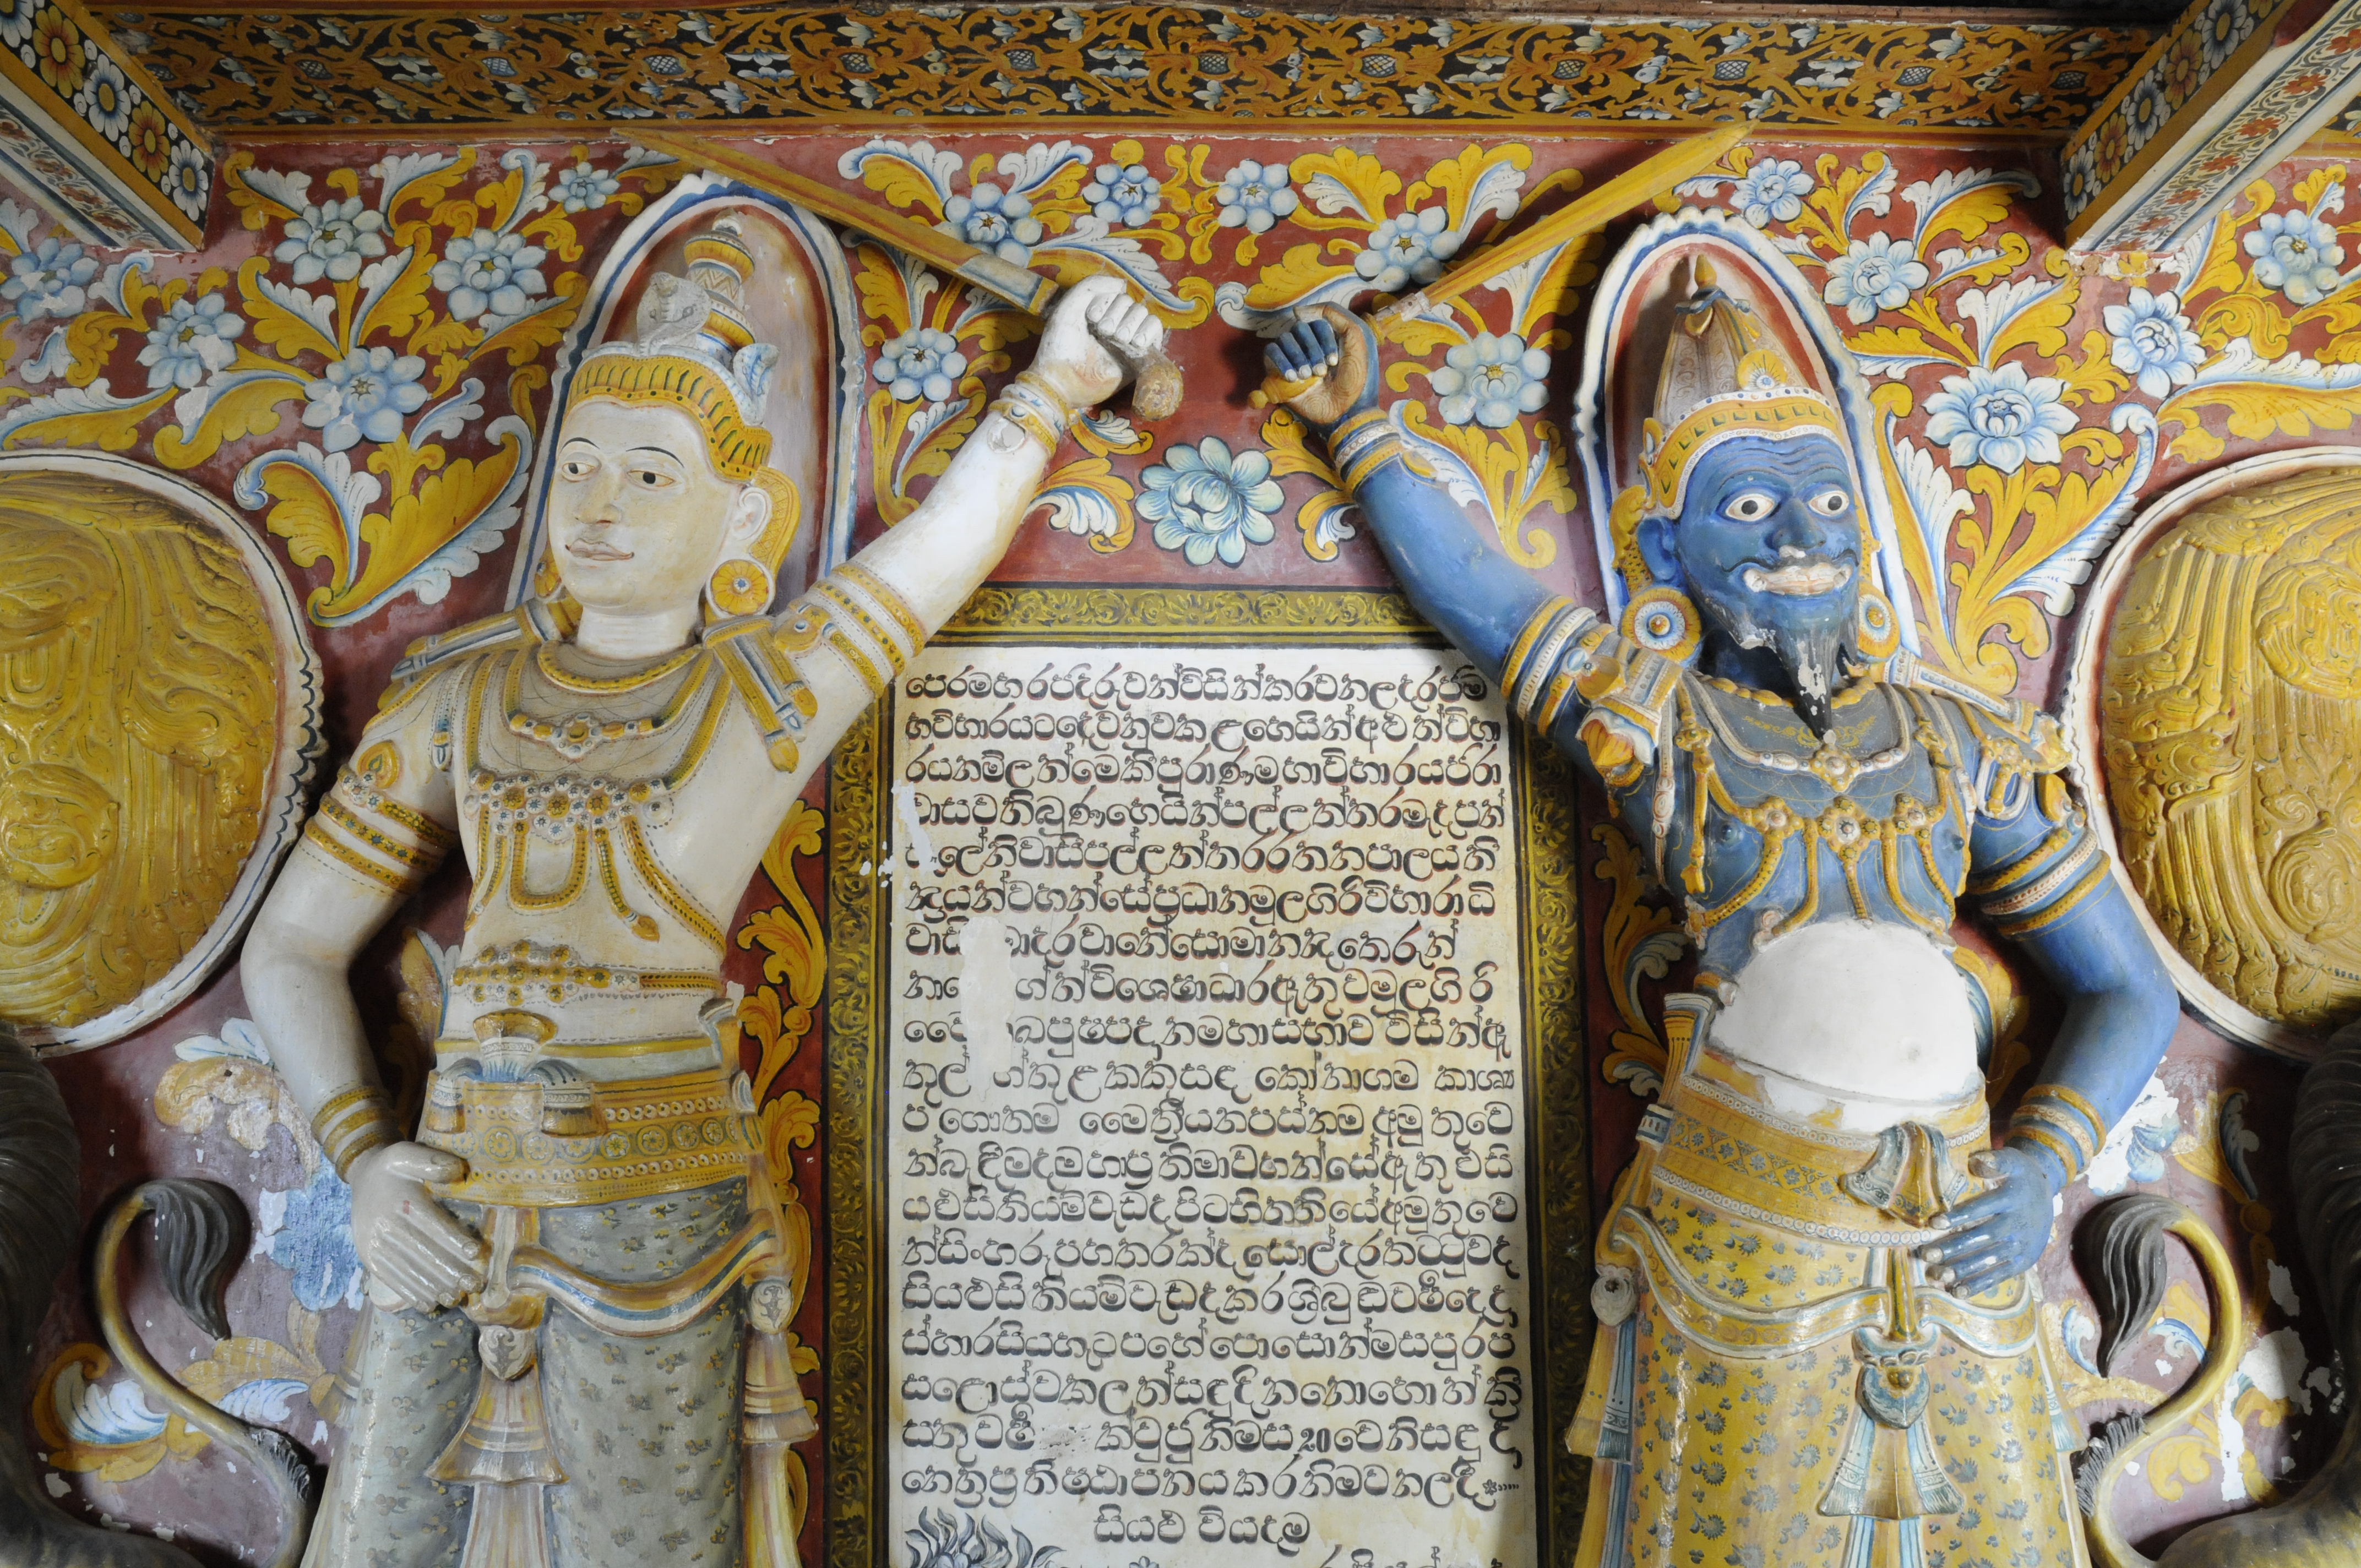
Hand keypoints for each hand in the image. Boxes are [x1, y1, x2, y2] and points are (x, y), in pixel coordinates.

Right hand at [348, 1142, 486, 1311]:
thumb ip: (432, 1161)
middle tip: (474, 1285)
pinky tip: (429, 1304)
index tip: (475, 1253)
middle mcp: (385, 1225)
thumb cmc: (395, 1166)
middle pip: (421, 1252)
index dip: (454, 1239)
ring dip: (433, 1287)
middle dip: (449, 1271)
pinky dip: (410, 1293)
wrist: (362, 1175)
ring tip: (455, 1298)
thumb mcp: (409, 1153)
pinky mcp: (368, 1256)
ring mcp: (373, 1244)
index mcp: (400, 1201)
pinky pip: (390, 1278)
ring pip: (407, 1270)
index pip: (431, 1224)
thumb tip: (457, 1171)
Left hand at [1030, 276, 1165, 411]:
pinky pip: (1156, 331)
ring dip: (1131, 323)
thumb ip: (1092, 285)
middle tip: (1103, 332)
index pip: (1116, 292)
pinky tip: (1134, 343)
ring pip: (1144, 314)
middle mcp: (1115, 325)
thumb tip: (1122, 284)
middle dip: (1118, 313)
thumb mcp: (1069, 306)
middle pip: (1131, 303)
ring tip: (1117, 339)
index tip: (1090, 318)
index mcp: (1099, 313)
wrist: (1062, 379)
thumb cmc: (1061, 345)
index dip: (1106, 301)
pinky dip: (1148, 331)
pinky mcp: (1139, 358)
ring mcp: (1127, 342)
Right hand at [1263, 305, 1377, 429]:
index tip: (1334, 360)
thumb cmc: (1355, 380)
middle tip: (1321, 371)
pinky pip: (1270, 352)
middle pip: (1299, 328)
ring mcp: (1295, 358)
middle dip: (1311, 349)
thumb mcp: (1357, 340)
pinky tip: (1292, 377)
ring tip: (1308, 375)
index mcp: (1328, 336)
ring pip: (1284, 339)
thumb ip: (1337, 315)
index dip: (1324, 337)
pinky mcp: (1280, 371)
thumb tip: (1298, 311)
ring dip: (1297, 356)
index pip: (1316, 321)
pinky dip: (1280, 361)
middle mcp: (1310, 345)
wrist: (1345, 412)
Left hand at [1914, 1143, 2063, 1297]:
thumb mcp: (2013, 1161)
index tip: (1934, 1223)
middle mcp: (2017, 1225)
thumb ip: (1996, 1160)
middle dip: (1954, 1248)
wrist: (2047, 1193)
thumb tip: (1977, 1160)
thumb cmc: (2020, 1176)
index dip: (1959, 1217)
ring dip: (1962, 1270)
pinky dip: (1979, 1285)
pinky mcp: (2022, 1261)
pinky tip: (1957, 1292)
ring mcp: (2020, 1246)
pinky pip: (1999, 1275)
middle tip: (1926, 1255)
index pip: (1981, 1209)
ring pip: (1989, 1260)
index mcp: (2011, 1200)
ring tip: (1937, 1276)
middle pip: (1982, 1238)